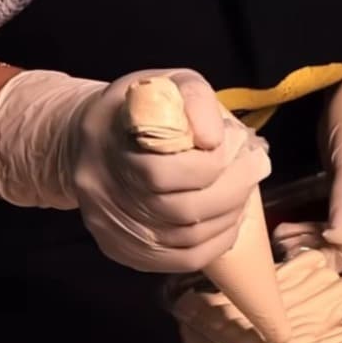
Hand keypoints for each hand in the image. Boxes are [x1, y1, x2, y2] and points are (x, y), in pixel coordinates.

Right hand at [0, 66, 269, 273]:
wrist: (86, 139)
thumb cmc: (136, 106)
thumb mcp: (165, 82)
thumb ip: (193, 100)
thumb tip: (215, 138)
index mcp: (108, 138)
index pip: (162, 172)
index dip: (209, 165)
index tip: (238, 145)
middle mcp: (101, 188)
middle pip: (178, 211)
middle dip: (230, 193)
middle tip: (256, 170)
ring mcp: (108, 225)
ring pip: (182, 240)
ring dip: (226, 219)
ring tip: (244, 194)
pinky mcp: (118, 248)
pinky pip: (175, 261)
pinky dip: (212, 245)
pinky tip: (228, 224)